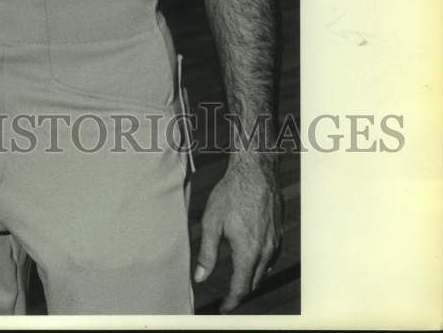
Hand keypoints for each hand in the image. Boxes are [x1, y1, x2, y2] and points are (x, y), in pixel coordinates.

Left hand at [194, 154, 282, 312]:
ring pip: (265, 270)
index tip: (223, 309)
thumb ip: (207, 253)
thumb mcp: (212, 222)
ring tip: (238, 279)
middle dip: (241, 292)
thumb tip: (200, 277)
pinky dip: (261, 264)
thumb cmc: (231, 193)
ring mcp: (276, 242)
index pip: (241, 287)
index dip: (231, 301)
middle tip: (228, 296)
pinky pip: (272, 257)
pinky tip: (252, 258)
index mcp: (248, 252)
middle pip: (254, 282)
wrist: (255, 171)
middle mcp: (266, 251)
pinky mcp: (280, 232)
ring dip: (252, 278)